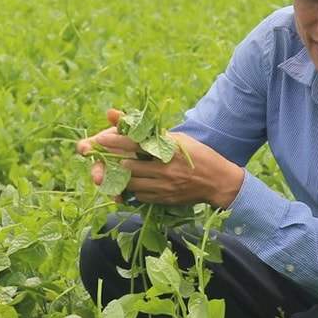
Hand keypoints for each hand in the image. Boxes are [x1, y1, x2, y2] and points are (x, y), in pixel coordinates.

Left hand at [76, 108, 245, 208]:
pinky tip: (130, 183)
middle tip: (99, 156)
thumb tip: (127, 118)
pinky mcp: (164, 199)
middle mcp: (165, 169)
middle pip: (128, 166)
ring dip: (120, 176)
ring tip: (112, 170)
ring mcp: (164, 186)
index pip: (135, 143)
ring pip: (131, 183)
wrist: (218, 182)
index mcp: (169, 149)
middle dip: (112, 161)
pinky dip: (133, 189)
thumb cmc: (199, 155)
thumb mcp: (178, 139)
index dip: (115, 141)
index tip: (99, 139)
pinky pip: (140, 195)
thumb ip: (154, 131)